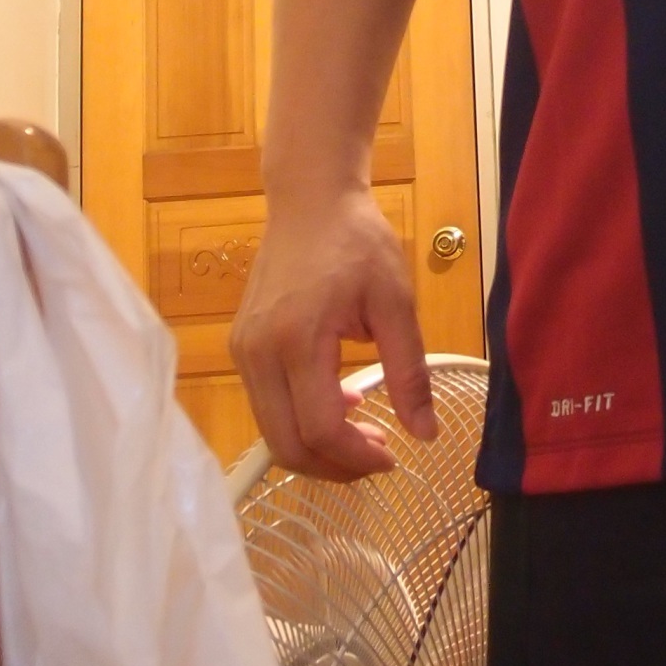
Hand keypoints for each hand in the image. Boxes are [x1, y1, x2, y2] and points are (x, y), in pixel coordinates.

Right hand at [230, 187, 438, 479]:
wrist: (310, 199)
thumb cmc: (358, 242)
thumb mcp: (396, 302)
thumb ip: (409, 372)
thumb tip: (425, 433)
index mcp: (298, 340)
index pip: (320, 428)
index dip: (356, 458)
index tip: (393, 458)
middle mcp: (258, 353)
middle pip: (286, 444)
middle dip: (334, 466)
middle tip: (379, 456)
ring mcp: (243, 352)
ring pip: (271, 431)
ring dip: (317, 447)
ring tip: (365, 432)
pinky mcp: (240, 347)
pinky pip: (266, 406)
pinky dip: (299, 421)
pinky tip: (338, 402)